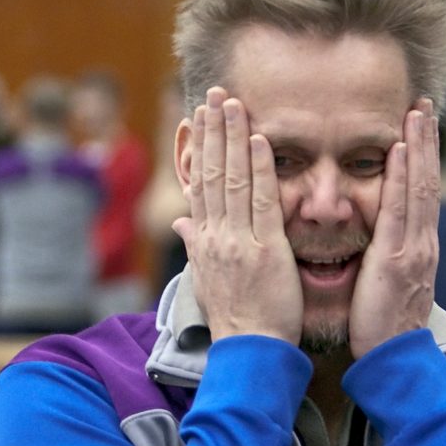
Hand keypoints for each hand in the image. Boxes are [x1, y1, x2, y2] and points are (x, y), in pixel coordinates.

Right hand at [172, 88, 302, 344]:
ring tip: (233, 102)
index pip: (200, 184)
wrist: (249, 351)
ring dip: (232, 137)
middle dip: (213, 131)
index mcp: (204, 241)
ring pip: (232, 179)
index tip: (199, 117)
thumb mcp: (208, 279)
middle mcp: (215, 235)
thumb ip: (196, 245)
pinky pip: (261, 202)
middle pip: (212, 173)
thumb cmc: (237, 319)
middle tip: (215, 94)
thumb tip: (181, 222)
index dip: (200, 147)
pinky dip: (259, 169)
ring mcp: (238, 241)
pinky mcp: (264, 250)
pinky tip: (258, 139)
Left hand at [348, 101, 439, 357]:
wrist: (393, 361)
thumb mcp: (384, 284)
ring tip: (418, 112)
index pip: (421, 193)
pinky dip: (405, 177)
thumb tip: (373, 240)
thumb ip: (383, 257)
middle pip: (428, 181)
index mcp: (416, 248)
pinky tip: (401, 150)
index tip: (417, 126)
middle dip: (427, 141)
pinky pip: (402, 210)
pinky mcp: (399, 259)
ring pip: (421, 187)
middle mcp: (422, 242)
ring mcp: (414, 248)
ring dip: (420, 146)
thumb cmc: (382, 328)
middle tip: (424, 103)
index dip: (421, 158)